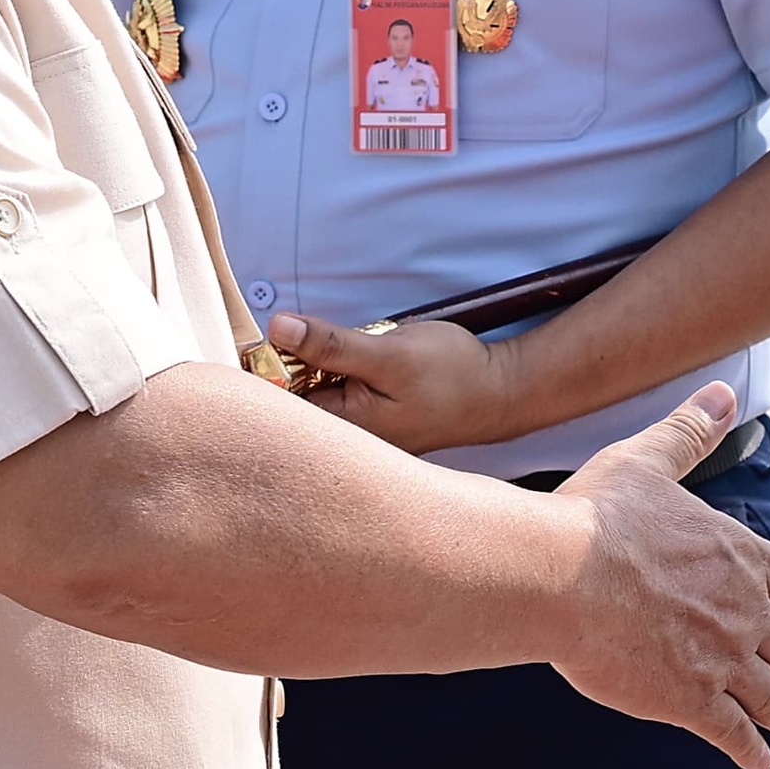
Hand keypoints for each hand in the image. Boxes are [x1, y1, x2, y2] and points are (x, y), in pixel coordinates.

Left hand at [267, 309, 534, 452]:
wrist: (500, 391)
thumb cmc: (452, 375)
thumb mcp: (389, 353)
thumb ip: (331, 344)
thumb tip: (277, 327)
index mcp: (342, 431)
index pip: (277, 399)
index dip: (269, 361)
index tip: (277, 335)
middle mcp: (346, 441)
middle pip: (291, 398)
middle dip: (295, 362)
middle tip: (327, 341)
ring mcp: (359, 434)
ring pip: (315, 392)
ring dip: (321, 365)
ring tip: (356, 356)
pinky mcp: (371, 422)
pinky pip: (336, 394)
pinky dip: (338, 373)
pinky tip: (362, 365)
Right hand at [544, 384, 769, 768]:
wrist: (561, 576)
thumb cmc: (595, 518)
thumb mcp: (647, 460)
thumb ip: (690, 430)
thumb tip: (722, 388)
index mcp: (738, 555)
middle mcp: (743, 609)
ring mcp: (721, 658)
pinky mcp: (688, 699)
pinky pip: (731, 731)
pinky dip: (749, 749)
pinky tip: (758, 765)